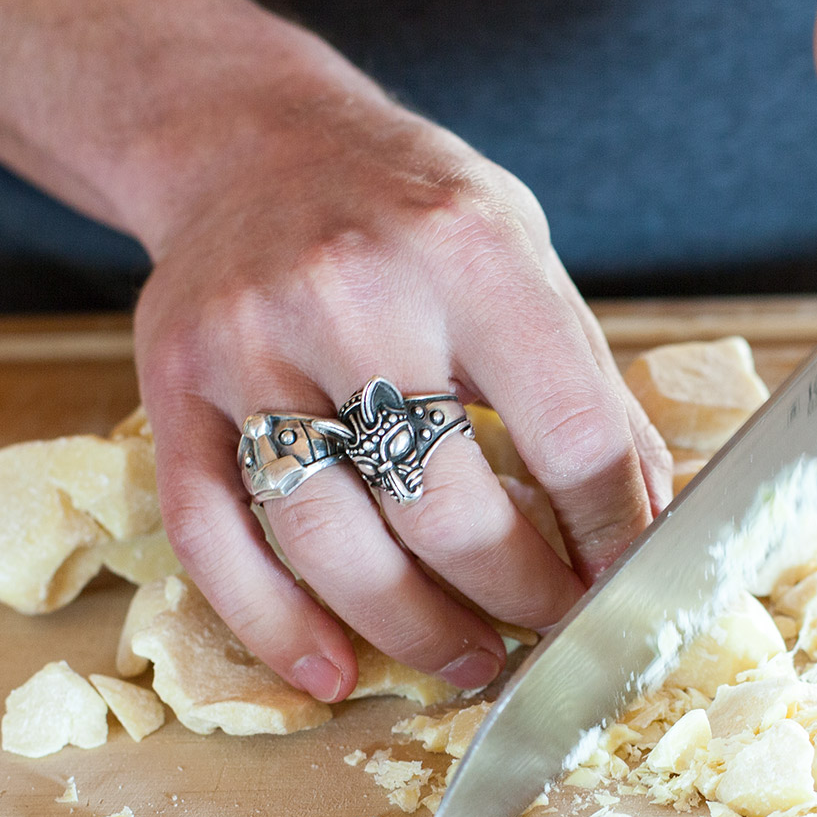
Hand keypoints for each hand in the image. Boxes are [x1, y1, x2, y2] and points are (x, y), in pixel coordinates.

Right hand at [134, 85, 670, 700]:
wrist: (253, 142)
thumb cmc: (411, 210)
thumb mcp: (526, 258)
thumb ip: (586, 385)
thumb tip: (644, 516)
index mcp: (469, 254)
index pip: (570, 435)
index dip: (612, 533)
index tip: (627, 584)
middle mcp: (351, 294)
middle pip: (443, 508)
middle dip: (519, 597)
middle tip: (550, 630)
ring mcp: (246, 342)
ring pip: (325, 539)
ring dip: (410, 629)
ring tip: (466, 663)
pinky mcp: (171, 385)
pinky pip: (211, 536)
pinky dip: (271, 624)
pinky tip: (327, 674)